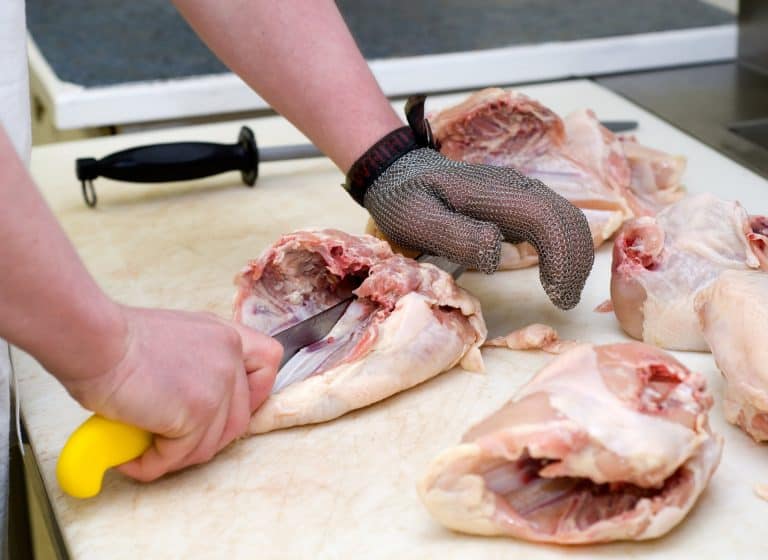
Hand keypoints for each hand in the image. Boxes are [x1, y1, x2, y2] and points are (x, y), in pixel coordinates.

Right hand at [61, 305, 281, 481]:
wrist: (96, 341)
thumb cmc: (117, 340)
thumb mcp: (174, 338)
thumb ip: (196, 363)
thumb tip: (187, 400)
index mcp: (225, 336)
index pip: (267, 363)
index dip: (254, 392)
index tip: (227, 408)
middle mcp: (229, 358)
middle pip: (239, 418)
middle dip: (205, 439)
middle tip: (172, 443)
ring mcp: (218, 386)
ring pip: (211, 443)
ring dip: (178, 456)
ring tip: (147, 453)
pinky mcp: (197, 413)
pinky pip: (180, 454)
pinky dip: (154, 464)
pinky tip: (132, 458)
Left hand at [346, 131, 594, 309]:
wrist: (397, 172)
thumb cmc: (404, 199)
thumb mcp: (417, 219)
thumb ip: (456, 235)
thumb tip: (496, 252)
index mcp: (493, 191)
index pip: (545, 218)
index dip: (560, 255)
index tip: (556, 294)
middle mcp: (515, 187)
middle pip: (565, 218)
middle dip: (575, 262)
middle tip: (564, 302)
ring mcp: (519, 193)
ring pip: (565, 219)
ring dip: (573, 256)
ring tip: (562, 294)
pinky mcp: (518, 203)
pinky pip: (553, 222)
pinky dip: (562, 249)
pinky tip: (553, 276)